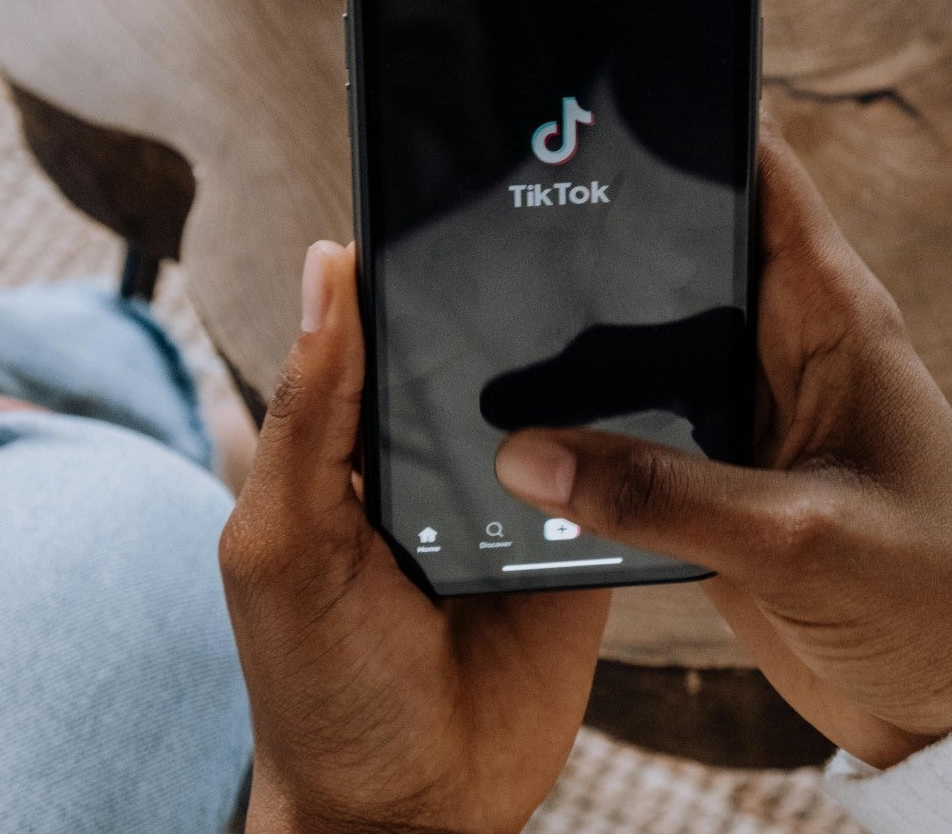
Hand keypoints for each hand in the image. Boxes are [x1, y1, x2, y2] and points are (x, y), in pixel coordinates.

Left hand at [220, 242, 610, 833]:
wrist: (412, 813)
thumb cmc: (317, 687)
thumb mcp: (283, 544)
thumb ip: (309, 417)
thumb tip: (326, 268)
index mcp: (349, 449)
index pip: (379, 327)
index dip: (405, 260)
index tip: (451, 181)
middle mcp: (432, 461)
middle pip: (477, 350)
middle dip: (509, 296)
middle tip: (563, 209)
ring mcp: (513, 501)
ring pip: (555, 400)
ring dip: (584, 357)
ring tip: (630, 272)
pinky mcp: (581, 545)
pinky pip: (616, 474)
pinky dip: (636, 437)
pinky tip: (668, 385)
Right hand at [494, 125, 951, 768]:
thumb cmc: (931, 599)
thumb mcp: (799, 540)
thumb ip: (663, 496)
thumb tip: (524, 453)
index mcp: (833, 315)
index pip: (757, 173)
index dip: (684, 122)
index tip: (586, 94)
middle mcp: (784, 346)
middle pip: (678, 250)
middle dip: (597, 231)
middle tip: (487, 210)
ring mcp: (746, 413)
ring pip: (643, 342)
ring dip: (577, 342)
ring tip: (470, 321)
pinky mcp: (717, 479)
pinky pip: (634, 429)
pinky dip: (582, 427)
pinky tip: (508, 431)